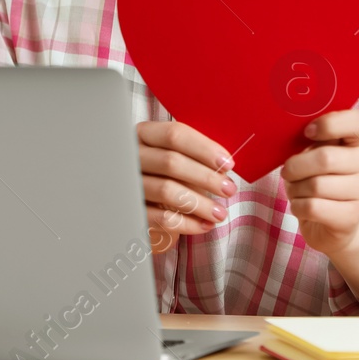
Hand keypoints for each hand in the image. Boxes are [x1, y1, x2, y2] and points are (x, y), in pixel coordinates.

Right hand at [136, 120, 237, 252]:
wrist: (145, 205)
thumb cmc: (168, 177)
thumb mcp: (179, 160)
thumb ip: (196, 158)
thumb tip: (223, 169)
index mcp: (144, 134)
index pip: (174, 135)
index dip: (204, 148)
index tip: (228, 163)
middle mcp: (132, 156)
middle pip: (170, 162)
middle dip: (206, 177)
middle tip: (229, 189)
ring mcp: (129, 184)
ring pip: (166, 190)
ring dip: (200, 203)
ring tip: (220, 213)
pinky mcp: (132, 210)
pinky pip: (161, 217)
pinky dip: (187, 223)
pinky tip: (204, 225)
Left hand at [280, 108, 358, 257]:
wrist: (336, 223)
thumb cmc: (320, 179)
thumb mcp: (316, 153)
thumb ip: (312, 139)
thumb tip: (289, 129)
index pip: (358, 121)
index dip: (329, 124)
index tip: (307, 132)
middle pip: (325, 158)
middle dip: (296, 166)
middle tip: (288, 171)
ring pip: (316, 185)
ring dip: (295, 188)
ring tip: (297, 190)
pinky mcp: (351, 217)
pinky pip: (313, 207)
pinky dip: (297, 206)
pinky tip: (301, 206)